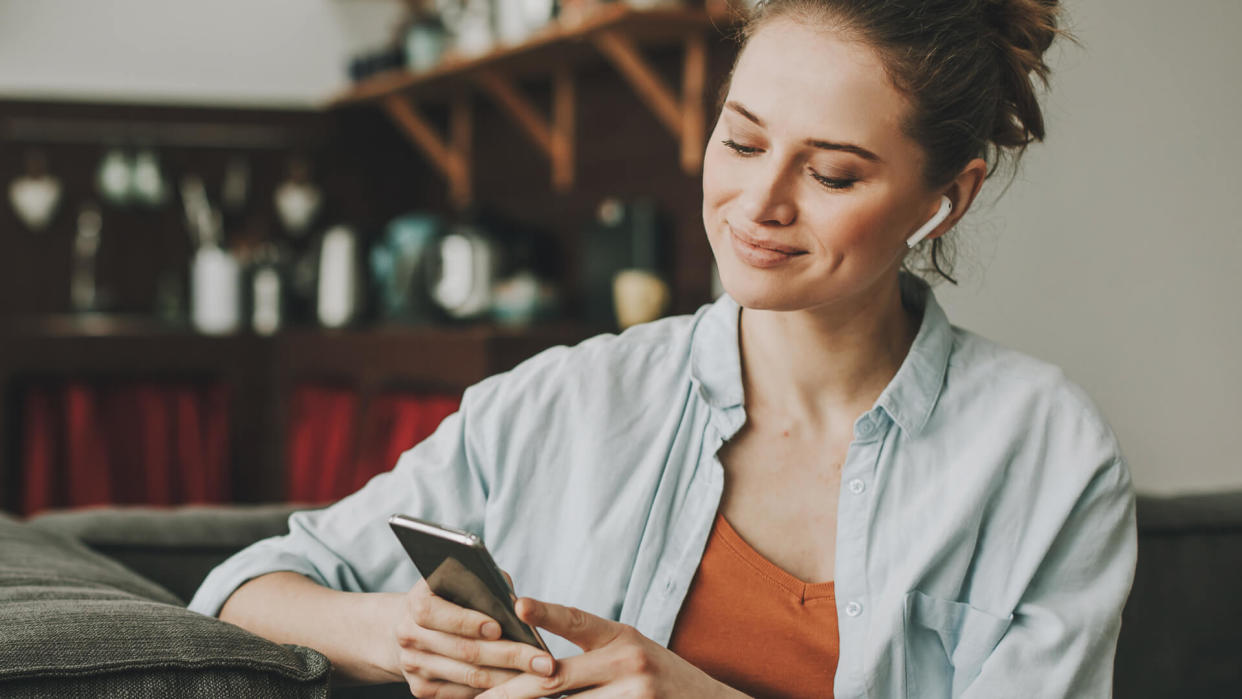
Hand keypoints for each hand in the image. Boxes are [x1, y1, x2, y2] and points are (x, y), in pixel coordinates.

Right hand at [393, 575, 556, 697]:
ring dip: (508, 678)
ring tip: (541, 677)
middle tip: (545, 661)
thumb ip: (486, 586)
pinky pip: (463, 693)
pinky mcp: (422, 689)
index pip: (435, 613)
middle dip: (509, 656)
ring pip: (468, 676)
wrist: (414, 625)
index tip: (498, 628)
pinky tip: (520, 687)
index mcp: (417, 602)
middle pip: (463, 650)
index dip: (467, 621)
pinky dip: (494, 691)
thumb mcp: (462, 580)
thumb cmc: (452, 597)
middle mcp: (410, 635)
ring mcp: (414, 665)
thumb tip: (519, 606)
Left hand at [477, 598, 746, 698]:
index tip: (518, 604)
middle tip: (479, 697)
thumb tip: (538, 669)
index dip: (547, 612)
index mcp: (622, 636)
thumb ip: (593, 656)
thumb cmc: (662, 681)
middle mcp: (629, 659)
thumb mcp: (633, 654)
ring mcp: (635, 691)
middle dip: (512, 690)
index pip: (578, 619)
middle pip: (557, 678)